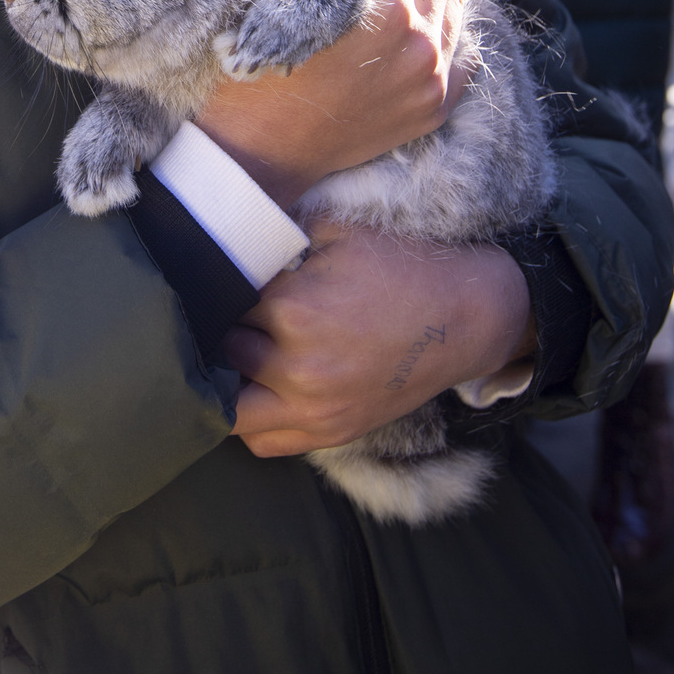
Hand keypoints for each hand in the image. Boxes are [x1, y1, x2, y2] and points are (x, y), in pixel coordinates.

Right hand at [196, 0, 469, 206]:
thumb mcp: (281, 7)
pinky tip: (424, 12)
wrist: (261, 157)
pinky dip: (447, 25)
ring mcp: (432, 82)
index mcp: (387, 17)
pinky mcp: (434, 108)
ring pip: (452, 5)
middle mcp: (420, 49)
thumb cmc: (258, 78)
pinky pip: (462, 52)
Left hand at [229, 224, 534, 455]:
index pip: (220, 302)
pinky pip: (264, 442)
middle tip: (214, 312)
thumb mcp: (334, 231)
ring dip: (220, 382)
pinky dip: (248, 420)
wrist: (463, 317)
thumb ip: (274, 236)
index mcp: (293, 311)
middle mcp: (298, 370)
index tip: (210, 277)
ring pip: (229, 410)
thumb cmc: (399, 267)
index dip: (212, 287)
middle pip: (219, 354)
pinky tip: (249, 389)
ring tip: (224, 354)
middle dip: (214, 331)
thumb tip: (224, 237)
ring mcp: (315, 410)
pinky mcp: (331, 433)